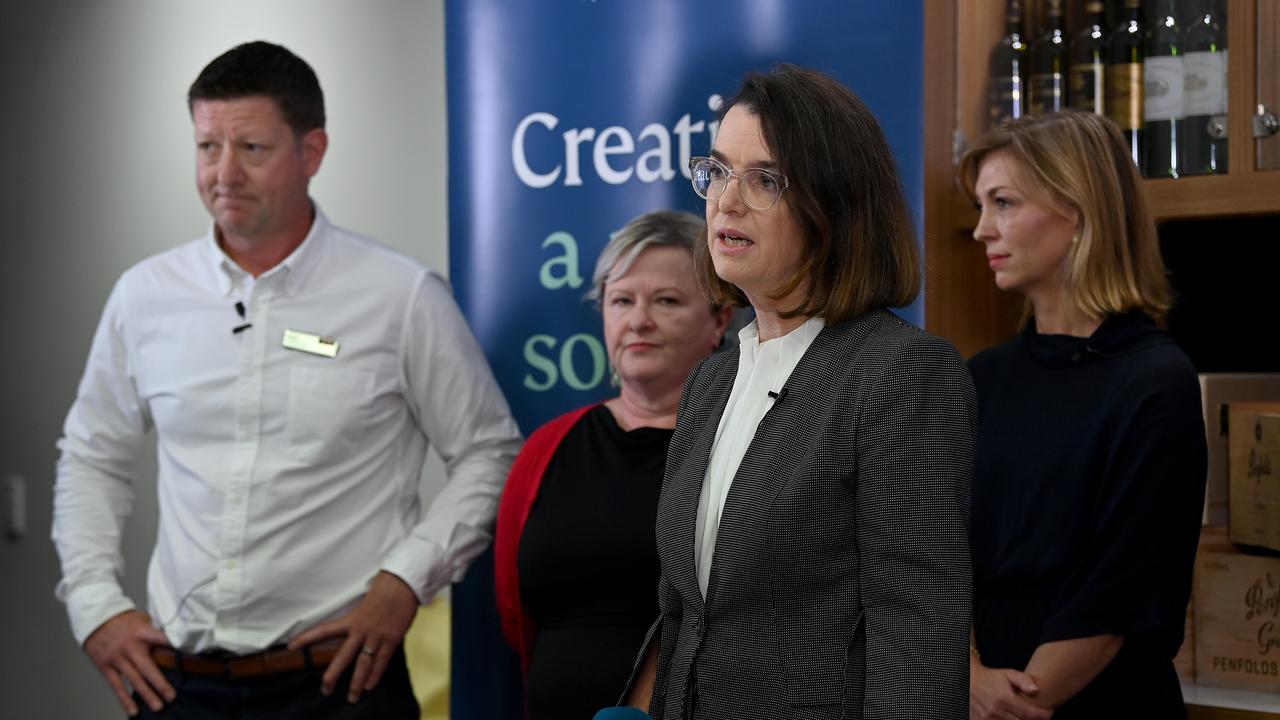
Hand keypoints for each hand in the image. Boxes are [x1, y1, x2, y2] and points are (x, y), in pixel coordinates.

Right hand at [83, 610, 174, 716]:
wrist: (94, 617)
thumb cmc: (123, 619)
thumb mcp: (142, 619)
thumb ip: (156, 631)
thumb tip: (177, 639)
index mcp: (142, 632)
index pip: (163, 640)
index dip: (175, 649)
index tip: (190, 660)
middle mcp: (131, 647)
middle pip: (148, 667)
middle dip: (161, 684)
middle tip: (173, 697)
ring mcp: (117, 658)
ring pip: (134, 679)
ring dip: (147, 695)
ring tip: (159, 707)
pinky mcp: (106, 666)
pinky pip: (116, 686)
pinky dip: (125, 699)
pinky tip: (134, 711)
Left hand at [289, 571, 418, 702]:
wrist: (402, 584)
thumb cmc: (384, 589)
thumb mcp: (364, 602)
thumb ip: (358, 618)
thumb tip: (354, 627)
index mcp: (351, 619)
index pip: (324, 631)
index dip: (306, 638)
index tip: (292, 646)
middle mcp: (361, 630)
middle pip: (343, 657)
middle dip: (333, 675)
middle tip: (326, 689)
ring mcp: (377, 636)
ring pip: (363, 664)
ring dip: (357, 683)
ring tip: (353, 697)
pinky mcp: (392, 639)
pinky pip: (382, 661)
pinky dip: (376, 674)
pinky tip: (370, 685)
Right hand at [970, 658, 1052, 719]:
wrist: (968, 681)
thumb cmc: (991, 678)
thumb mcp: (1008, 674)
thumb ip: (1023, 680)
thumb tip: (1036, 690)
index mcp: (1004, 698)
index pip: (1031, 714)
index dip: (1044, 715)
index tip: (1049, 712)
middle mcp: (996, 711)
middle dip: (1033, 719)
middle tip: (1036, 713)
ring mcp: (988, 719)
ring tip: (1022, 714)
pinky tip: (1011, 716)